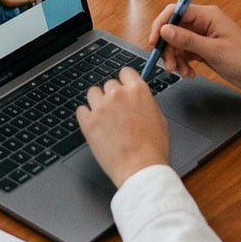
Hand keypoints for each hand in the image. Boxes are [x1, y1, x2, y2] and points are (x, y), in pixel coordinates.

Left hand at [78, 68, 169, 186]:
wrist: (141, 170)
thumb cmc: (153, 149)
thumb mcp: (159, 119)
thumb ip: (146, 102)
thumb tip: (137, 97)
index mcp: (137, 91)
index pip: (125, 72)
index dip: (125, 82)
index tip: (124, 90)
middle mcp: (118, 94)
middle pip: (109, 84)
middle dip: (112, 97)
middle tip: (118, 114)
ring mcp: (101, 107)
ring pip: (93, 93)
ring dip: (98, 103)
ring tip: (106, 121)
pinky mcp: (88, 121)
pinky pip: (81, 110)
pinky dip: (86, 117)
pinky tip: (95, 127)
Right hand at [147, 3, 240, 98]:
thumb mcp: (214, 51)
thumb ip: (187, 40)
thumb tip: (164, 30)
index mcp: (207, 15)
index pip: (175, 12)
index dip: (161, 25)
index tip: (154, 42)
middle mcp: (203, 22)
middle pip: (173, 29)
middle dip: (168, 47)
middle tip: (169, 65)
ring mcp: (203, 36)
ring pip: (177, 42)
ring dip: (175, 58)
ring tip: (181, 72)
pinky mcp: (204, 48)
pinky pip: (185, 52)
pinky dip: (183, 62)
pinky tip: (188, 73)